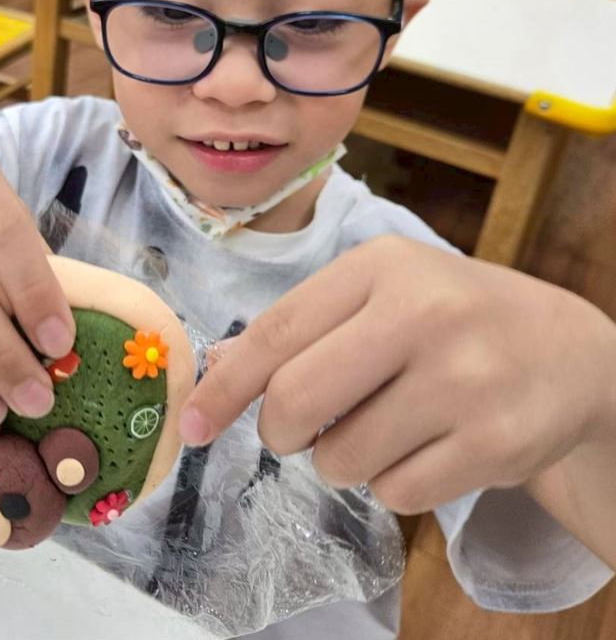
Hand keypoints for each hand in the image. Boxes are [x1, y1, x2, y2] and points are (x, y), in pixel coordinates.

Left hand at [179, 236, 615, 515]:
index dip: (224, 385)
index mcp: (380, 267)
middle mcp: (422, 313)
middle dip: (278, 432)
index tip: (193, 423)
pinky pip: (394, 493)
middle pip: (296, 400)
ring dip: (339, 459)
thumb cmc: (451, 316)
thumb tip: (218, 366)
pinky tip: (423, 448)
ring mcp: (463, 379)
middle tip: (293, 432)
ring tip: (378, 428)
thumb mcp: (380, 293)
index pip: (275, 330)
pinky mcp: (495, 443)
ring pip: (341, 458)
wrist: (565, 349)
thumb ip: (301, 325)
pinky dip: (391, 483)